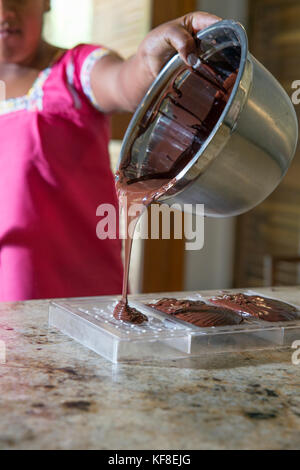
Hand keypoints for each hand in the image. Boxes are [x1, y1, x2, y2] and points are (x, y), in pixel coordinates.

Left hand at [91, 11, 220, 112]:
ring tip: (226, 75)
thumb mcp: (163, 36)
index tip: (231, 42)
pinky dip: (214, 80)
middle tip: (231, 61)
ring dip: (222, 68)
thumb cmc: (153, 48)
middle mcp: (204, 40)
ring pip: (219, 61)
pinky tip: (216, 85)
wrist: (144, 73)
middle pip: (223, 43)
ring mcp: (203, 58)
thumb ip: (179, 39)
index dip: (226, 31)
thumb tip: (193, 57)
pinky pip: (211, 76)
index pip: (218, 24)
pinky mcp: (200, 75)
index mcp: (198, 23)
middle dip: (228, 51)